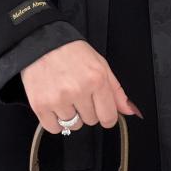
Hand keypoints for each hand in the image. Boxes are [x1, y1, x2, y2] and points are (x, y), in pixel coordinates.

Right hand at [20, 39, 142, 134]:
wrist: (41, 42)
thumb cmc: (71, 52)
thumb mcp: (100, 65)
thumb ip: (116, 90)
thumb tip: (130, 110)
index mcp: (96, 80)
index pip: (108, 117)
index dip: (106, 116)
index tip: (101, 112)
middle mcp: (78, 90)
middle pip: (90, 121)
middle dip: (86, 110)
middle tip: (78, 93)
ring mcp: (58, 99)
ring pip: (73, 125)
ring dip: (70, 115)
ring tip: (64, 96)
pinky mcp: (40, 105)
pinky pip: (54, 128)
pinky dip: (55, 121)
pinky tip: (54, 105)